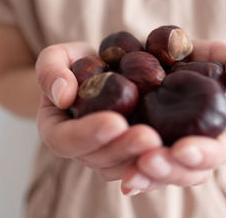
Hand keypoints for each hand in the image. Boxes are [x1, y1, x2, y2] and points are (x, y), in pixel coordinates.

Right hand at [35, 43, 161, 180]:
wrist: (104, 71)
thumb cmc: (77, 63)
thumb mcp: (58, 57)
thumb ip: (50, 70)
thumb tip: (63, 96)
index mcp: (57, 130)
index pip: (65, 140)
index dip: (89, 134)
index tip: (115, 121)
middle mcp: (82, 150)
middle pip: (98, 160)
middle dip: (123, 150)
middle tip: (149, 138)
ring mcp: (107, 155)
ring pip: (123, 168)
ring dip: (143, 160)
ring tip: (164, 145)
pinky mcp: (131, 153)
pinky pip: (143, 165)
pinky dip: (157, 162)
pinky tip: (175, 152)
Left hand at [120, 40, 225, 195]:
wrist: (148, 58)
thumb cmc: (186, 56)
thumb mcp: (213, 53)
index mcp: (215, 129)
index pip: (219, 150)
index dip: (204, 153)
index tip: (182, 148)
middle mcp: (190, 147)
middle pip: (188, 173)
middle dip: (171, 170)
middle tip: (150, 160)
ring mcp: (165, 152)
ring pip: (160, 178)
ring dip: (146, 179)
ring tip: (131, 175)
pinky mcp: (139, 152)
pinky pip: (134, 171)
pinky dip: (127, 175)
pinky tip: (121, 180)